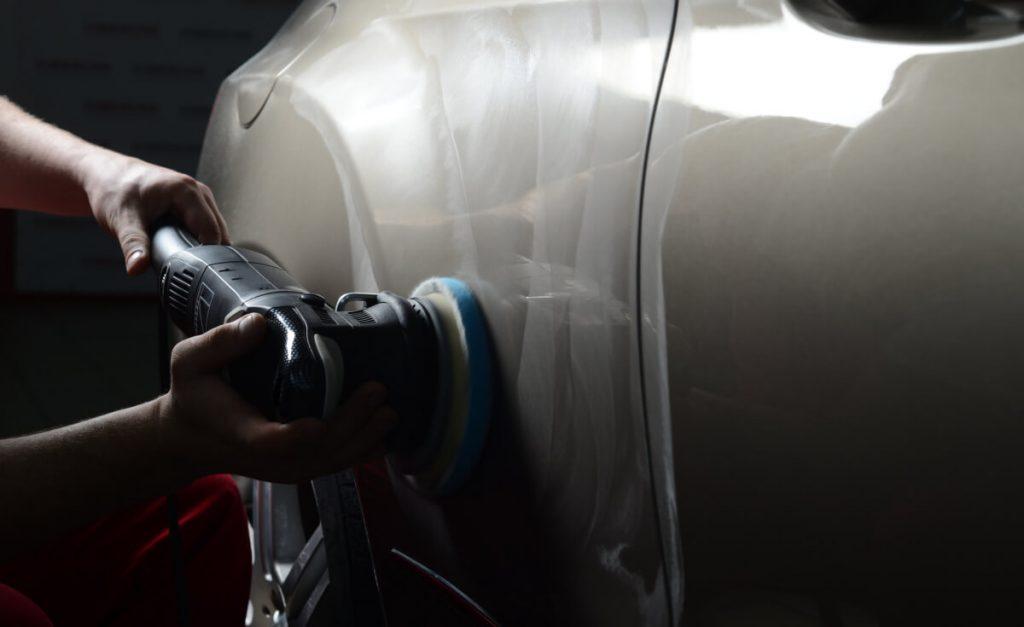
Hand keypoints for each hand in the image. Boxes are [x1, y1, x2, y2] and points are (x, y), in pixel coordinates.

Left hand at [80, 151, 228, 274]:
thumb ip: (133, 245)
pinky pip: (206, 225)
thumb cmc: (113, 188)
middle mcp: (198, 191)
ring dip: (204, 246)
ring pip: (214, 229)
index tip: (194, 271)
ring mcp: (198, 196)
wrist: (105, 173)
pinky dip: (198, 239)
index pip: (212, 230)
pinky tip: (184, 248)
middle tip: (187, 268)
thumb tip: (137, 268)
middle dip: (207, 252)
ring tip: (185, 259)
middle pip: (218, 231)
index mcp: (187, 191)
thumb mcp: (121, 219)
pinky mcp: (193, 203)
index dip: (206, 254)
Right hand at [158, 313, 397, 482]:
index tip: (321, 421)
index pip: (275, 442)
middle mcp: (269, 458)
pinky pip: (335, 464)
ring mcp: (287, 467)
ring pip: (332, 462)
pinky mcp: (299, 467)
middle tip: (378, 392)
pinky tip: (384, 433)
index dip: (300, 436)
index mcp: (243, 434)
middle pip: (318, 451)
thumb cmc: (194, 395)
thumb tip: (258, 324)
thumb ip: (219, 343)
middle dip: (352, 424)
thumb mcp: (189, 362)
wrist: (190, 437)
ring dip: (365, 439)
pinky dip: (362, 451)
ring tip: (389, 412)